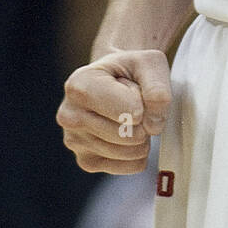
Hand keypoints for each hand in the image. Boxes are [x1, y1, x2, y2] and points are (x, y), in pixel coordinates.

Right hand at [56, 49, 170, 173]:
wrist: (113, 80)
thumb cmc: (130, 70)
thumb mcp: (149, 63)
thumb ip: (157, 88)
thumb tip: (153, 126)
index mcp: (79, 85)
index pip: (128, 111)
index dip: (144, 102)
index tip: (134, 88)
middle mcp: (69, 116)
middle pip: (130, 135)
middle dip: (144, 119)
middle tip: (133, 102)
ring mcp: (74, 142)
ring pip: (132, 151)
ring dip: (142, 134)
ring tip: (127, 114)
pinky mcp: (87, 162)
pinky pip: (132, 165)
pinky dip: (139, 151)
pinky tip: (126, 131)